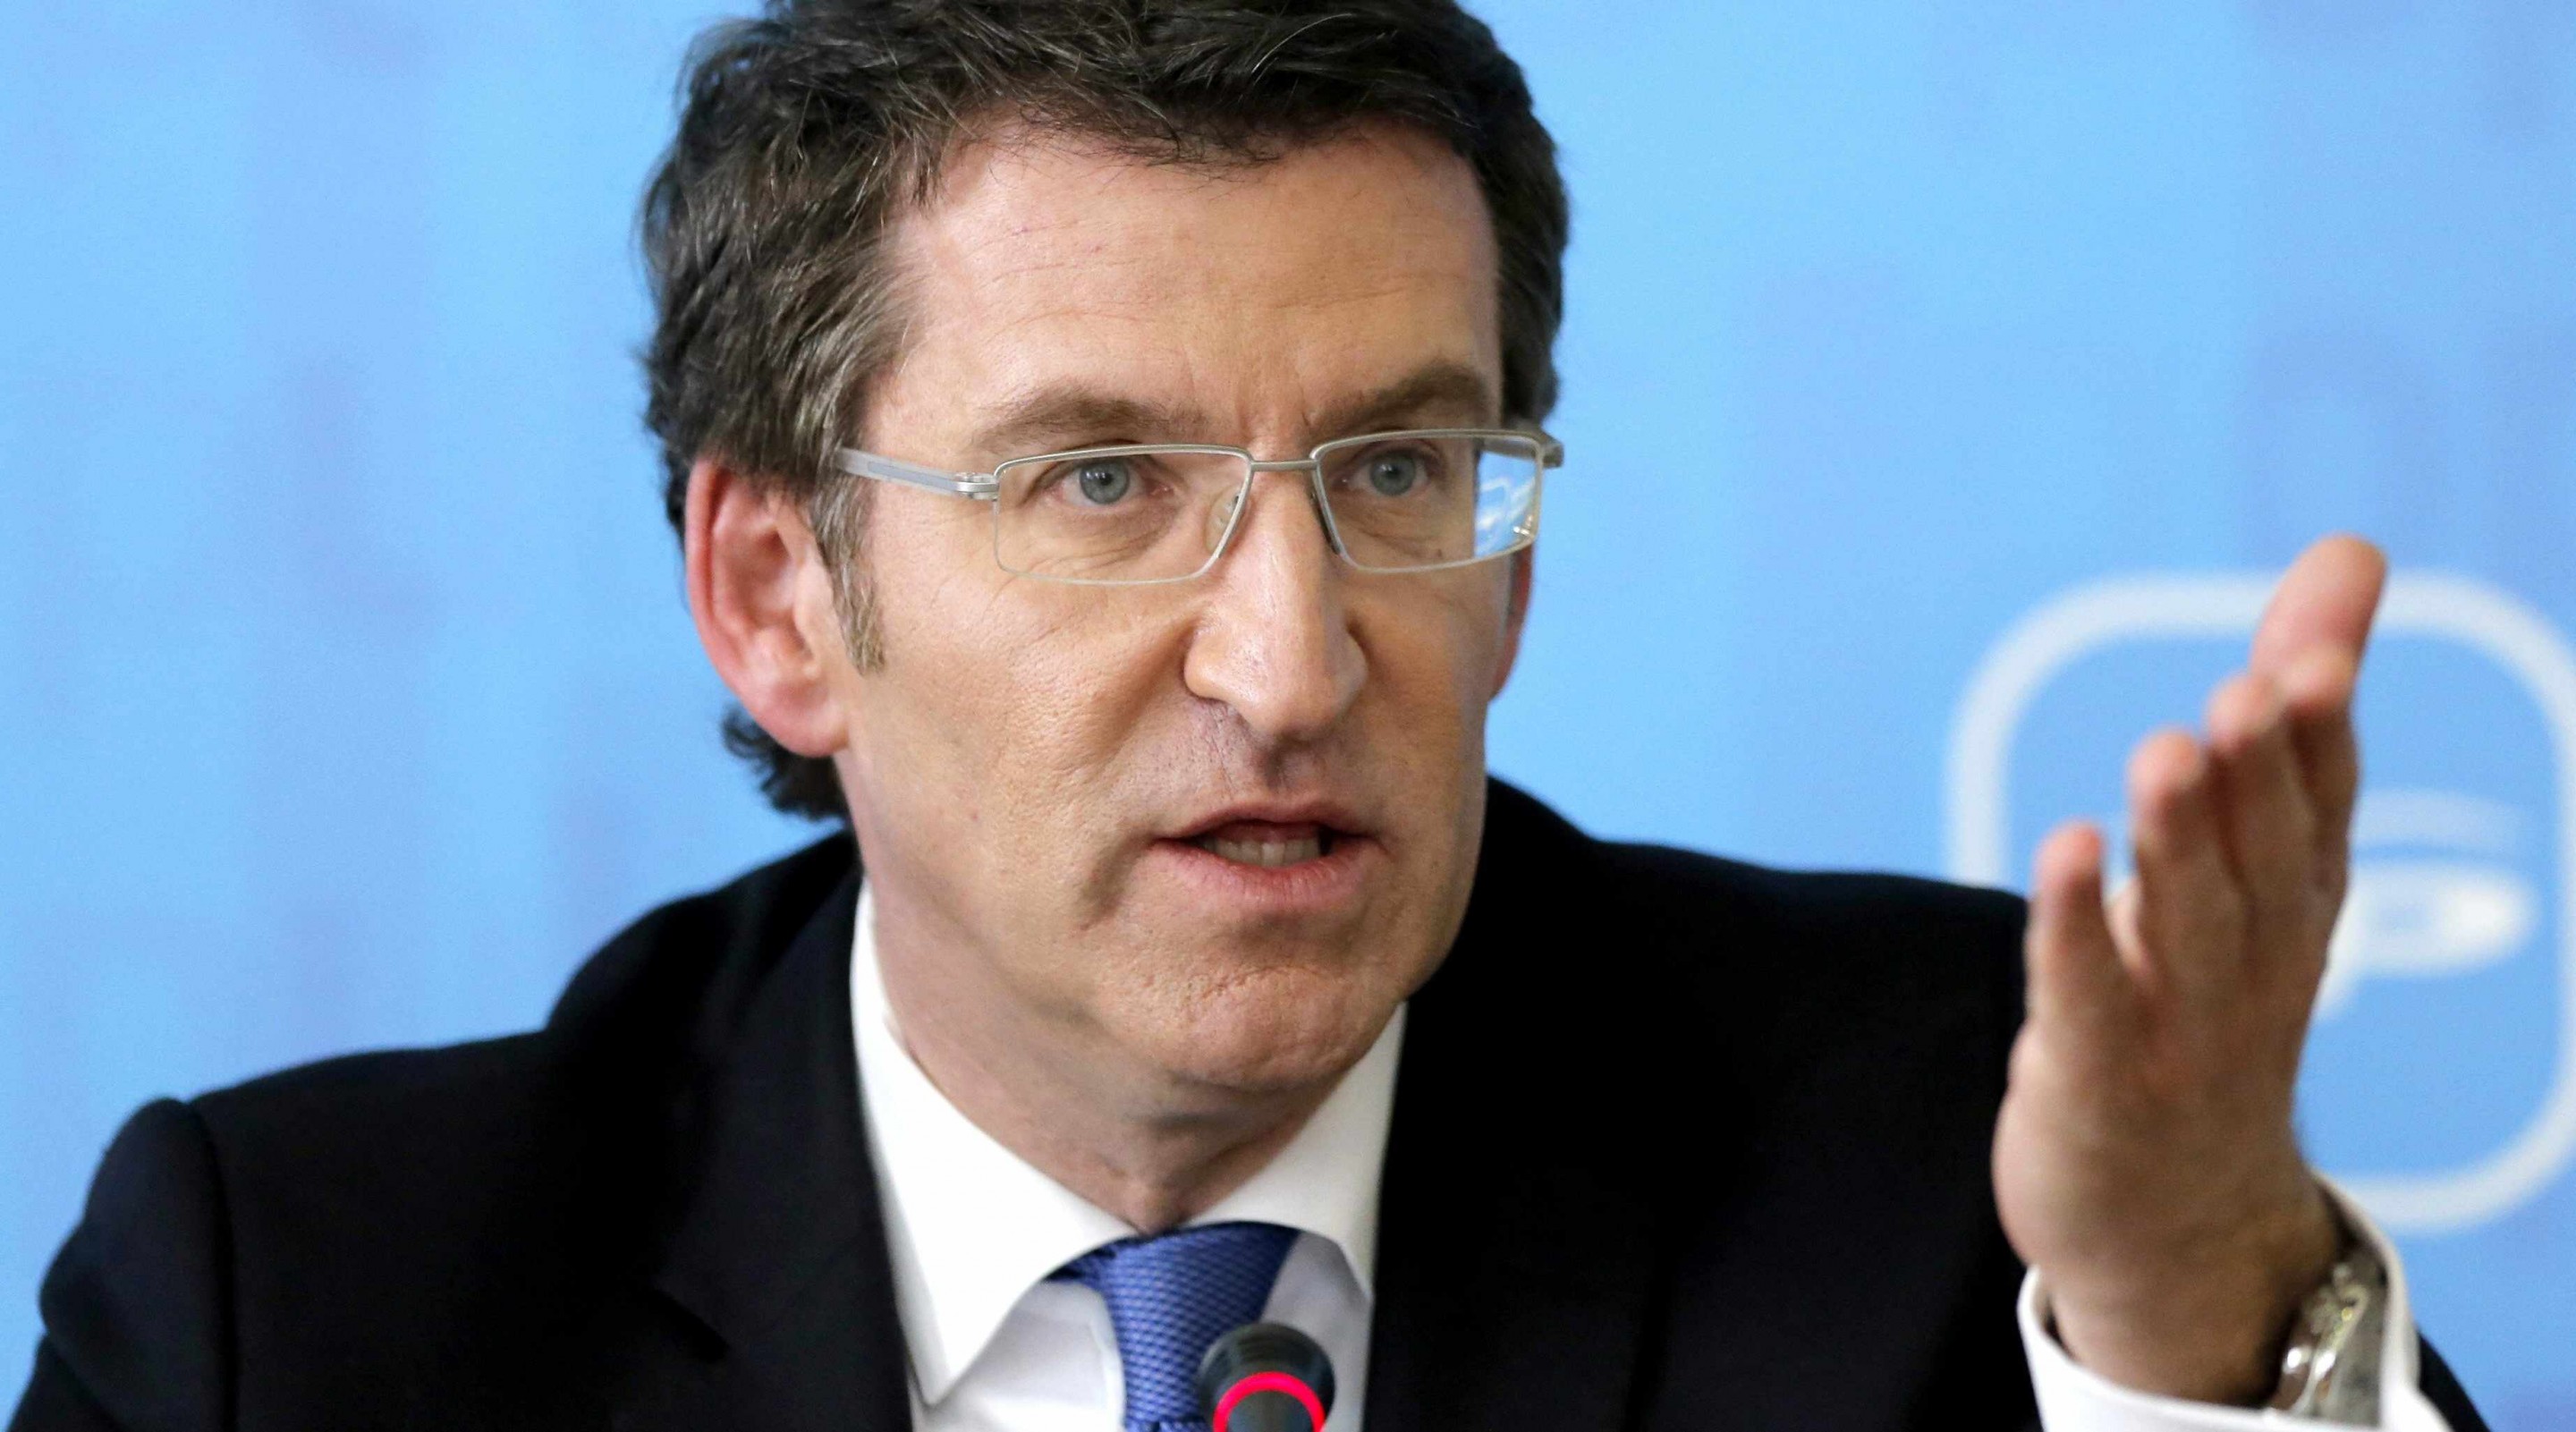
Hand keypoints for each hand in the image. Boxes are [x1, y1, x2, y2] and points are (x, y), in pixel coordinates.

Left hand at [1992, 535, 2386, 1402]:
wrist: (2178, 1219)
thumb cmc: (2212, 997)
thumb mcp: (2260, 855)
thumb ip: (2293, 703)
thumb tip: (2351, 552)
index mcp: (2297, 899)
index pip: (2320, 810)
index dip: (2316, 740)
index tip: (2312, 658)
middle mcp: (2257, 960)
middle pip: (2263, 859)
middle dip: (2261, 775)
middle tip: (2251, 690)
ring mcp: (2183, 1029)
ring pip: (2188, 924)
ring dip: (2180, 838)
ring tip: (2169, 749)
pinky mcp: (2099, 1079)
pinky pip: (2088, 998)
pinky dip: (2077, 927)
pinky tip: (2065, 847)